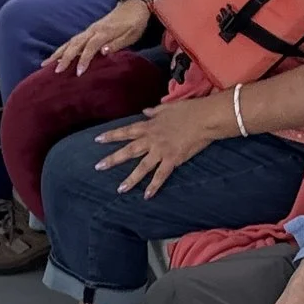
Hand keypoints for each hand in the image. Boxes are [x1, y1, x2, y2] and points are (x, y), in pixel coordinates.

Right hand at [43, 0, 149, 77]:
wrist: (134, 3)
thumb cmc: (135, 21)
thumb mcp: (131, 34)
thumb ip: (117, 44)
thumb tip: (103, 53)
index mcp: (105, 32)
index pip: (90, 48)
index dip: (83, 60)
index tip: (78, 73)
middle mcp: (94, 30)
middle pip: (75, 44)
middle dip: (64, 58)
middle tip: (55, 71)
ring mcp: (90, 29)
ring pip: (71, 42)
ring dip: (58, 53)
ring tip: (46, 63)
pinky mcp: (90, 30)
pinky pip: (74, 40)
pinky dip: (64, 48)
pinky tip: (57, 55)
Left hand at [92, 95, 227, 195]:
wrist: (205, 118)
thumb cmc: (189, 109)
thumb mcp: (168, 107)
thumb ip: (155, 111)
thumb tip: (145, 111)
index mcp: (150, 126)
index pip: (126, 131)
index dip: (111, 136)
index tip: (97, 140)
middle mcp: (152, 140)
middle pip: (128, 151)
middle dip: (113, 159)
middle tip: (98, 167)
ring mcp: (161, 151)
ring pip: (142, 167)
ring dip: (130, 179)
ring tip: (120, 189)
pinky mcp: (173, 160)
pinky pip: (161, 175)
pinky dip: (154, 186)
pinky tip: (146, 195)